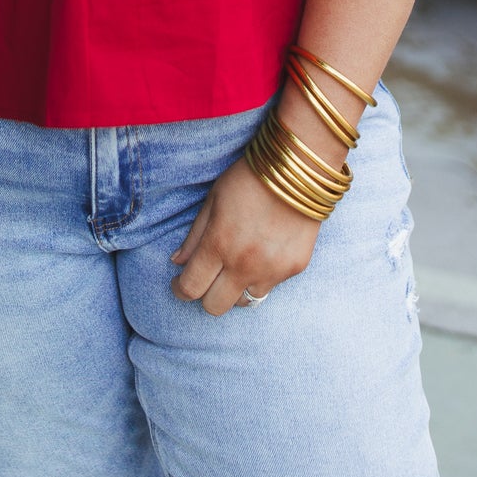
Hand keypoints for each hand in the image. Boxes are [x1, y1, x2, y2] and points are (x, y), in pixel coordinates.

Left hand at [169, 153, 322, 314]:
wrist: (299, 169)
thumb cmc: (250, 178)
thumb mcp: (213, 199)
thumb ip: (195, 236)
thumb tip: (178, 263)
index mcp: (219, 243)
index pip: (191, 287)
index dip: (180, 289)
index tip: (179, 283)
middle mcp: (244, 264)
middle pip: (215, 307)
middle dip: (205, 295)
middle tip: (206, 279)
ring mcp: (272, 270)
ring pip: (244, 302)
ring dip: (234, 289)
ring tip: (235, 268)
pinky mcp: (294, 269)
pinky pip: (270, 286)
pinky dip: (260, 278)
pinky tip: (261, 255)